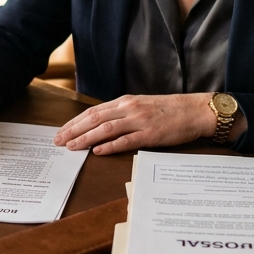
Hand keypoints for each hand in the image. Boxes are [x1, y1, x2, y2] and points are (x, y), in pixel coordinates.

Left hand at [54, 93, 216, 154]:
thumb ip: (122, 114)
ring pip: (106, 129)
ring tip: (72, 146)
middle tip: (58, 141)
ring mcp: (140, 121)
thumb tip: (101, 126)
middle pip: (94, 119)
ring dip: (86, 138)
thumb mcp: (142, 106)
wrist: (195, 110)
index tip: (61, 131)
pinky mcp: (151, 134)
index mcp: (125, 102)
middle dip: (73, 130)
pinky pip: (126, 140)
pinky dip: (110, 146)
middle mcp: (129, 109)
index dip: (75, 122)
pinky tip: (97, 151)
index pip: (93, 112)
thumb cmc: (169, 110)